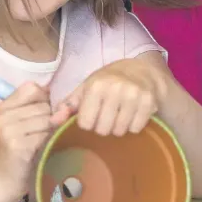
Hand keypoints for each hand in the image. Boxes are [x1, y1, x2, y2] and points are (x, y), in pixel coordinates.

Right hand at [0, 82, 53, 199]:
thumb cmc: (14, 150)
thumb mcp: (18, 124)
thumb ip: (36, 108)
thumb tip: (64, 106)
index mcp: (3, 107)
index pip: (32, 88)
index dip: (43, 99)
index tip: (41, 114)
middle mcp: (4, 116)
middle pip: (44, 105)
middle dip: (50, 118)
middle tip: (40, 133)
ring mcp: (10, 131)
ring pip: (47, 119)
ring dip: (51, 131)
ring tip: (40, 142)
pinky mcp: (19, 146)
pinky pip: (46, 135)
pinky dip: (49, 142)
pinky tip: (41, 150)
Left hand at [56, 58, 170, 136]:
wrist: (141, 70)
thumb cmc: (107, 82)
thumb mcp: (85, 89)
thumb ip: (68, 106)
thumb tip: (52, 122)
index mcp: (95, 86)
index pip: (86, 124)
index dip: (88, 123)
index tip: (93, 116)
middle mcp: (114, 89)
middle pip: (103, 130)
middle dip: (104, 127)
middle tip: (107, 117)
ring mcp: (133, 96)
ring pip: (120, 131)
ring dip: (119, 128)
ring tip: (120, 115)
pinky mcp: (148, 102)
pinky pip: (136, 129)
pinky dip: (133, 126)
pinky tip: (132, 115)